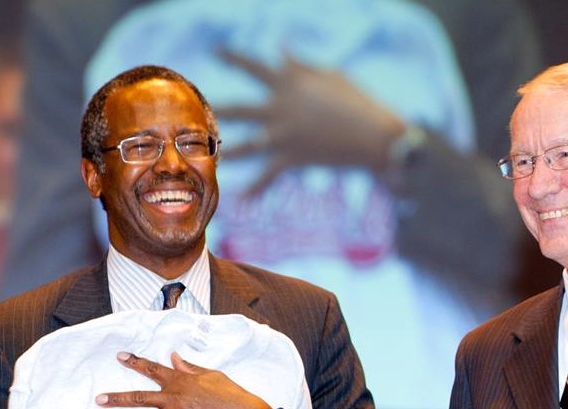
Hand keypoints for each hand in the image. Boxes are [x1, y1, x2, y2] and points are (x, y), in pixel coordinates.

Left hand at [96, 351, 273, 408]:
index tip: (120, 357)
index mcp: (179, 380)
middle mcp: (172, 398)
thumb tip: (173, 357)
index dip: (135, 362)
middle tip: (99, 400)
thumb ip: (188, 367)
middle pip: (139, 397)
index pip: (152, 369)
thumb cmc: (229, 392)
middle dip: (117, 399)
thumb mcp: (209, 374)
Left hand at [215, 47, 407, 196]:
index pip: (254, 66)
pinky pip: (269, 175)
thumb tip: (281, 50)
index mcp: (289, 84)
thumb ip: (301, 66)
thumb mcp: (330, 75)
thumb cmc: (357, 100)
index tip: (215, 51)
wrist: (373, 136)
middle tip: (194, 110)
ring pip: (246, 146)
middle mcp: (280, 109)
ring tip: (205, 157)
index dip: (234, 58)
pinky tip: (242, 199)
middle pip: (239, 109)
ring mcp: (284, 135)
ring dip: (225, 152)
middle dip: (216, 109)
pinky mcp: (293, 158)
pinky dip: (256, 189)